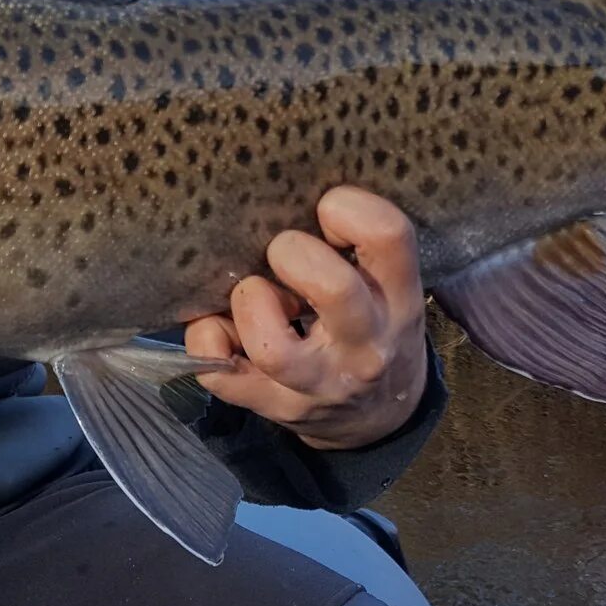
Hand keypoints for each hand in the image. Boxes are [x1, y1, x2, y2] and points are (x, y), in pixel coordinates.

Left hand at [184, 186, 429, 450]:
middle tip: (282, 252)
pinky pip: (219, 370)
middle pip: (332, 288)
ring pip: (271, 346)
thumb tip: (287, 188)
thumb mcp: (392, 288)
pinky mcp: (273, 405)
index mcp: (399, 301)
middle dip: (292, 253)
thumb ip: (360, 245)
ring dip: (249, 302)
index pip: (387, 234)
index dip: (346, 207)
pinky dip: (206, 339)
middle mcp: (365, 346)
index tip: (327, 213)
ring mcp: (318, 384)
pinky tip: (220, 327)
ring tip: (255, 294)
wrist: (380, 418)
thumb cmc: (374, 326)